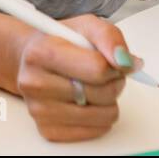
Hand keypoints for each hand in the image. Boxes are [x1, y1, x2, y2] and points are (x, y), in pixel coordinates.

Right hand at [15, 14, 140, 141]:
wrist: (32, 60)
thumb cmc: (60, 42)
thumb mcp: (86, 26)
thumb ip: (109, 37)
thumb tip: (126, 62)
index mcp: (41, 53)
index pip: (98, 69)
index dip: (115, 65)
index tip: (112, 61)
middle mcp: (35, 83)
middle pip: (103, 94)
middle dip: (114, 83)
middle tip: (104, 73)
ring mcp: (39, 110)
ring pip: (104, 116)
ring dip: (109, 102)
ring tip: (94, 87)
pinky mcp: (48, 130)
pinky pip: (96, 131)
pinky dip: (100, 118)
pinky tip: (87, 103)